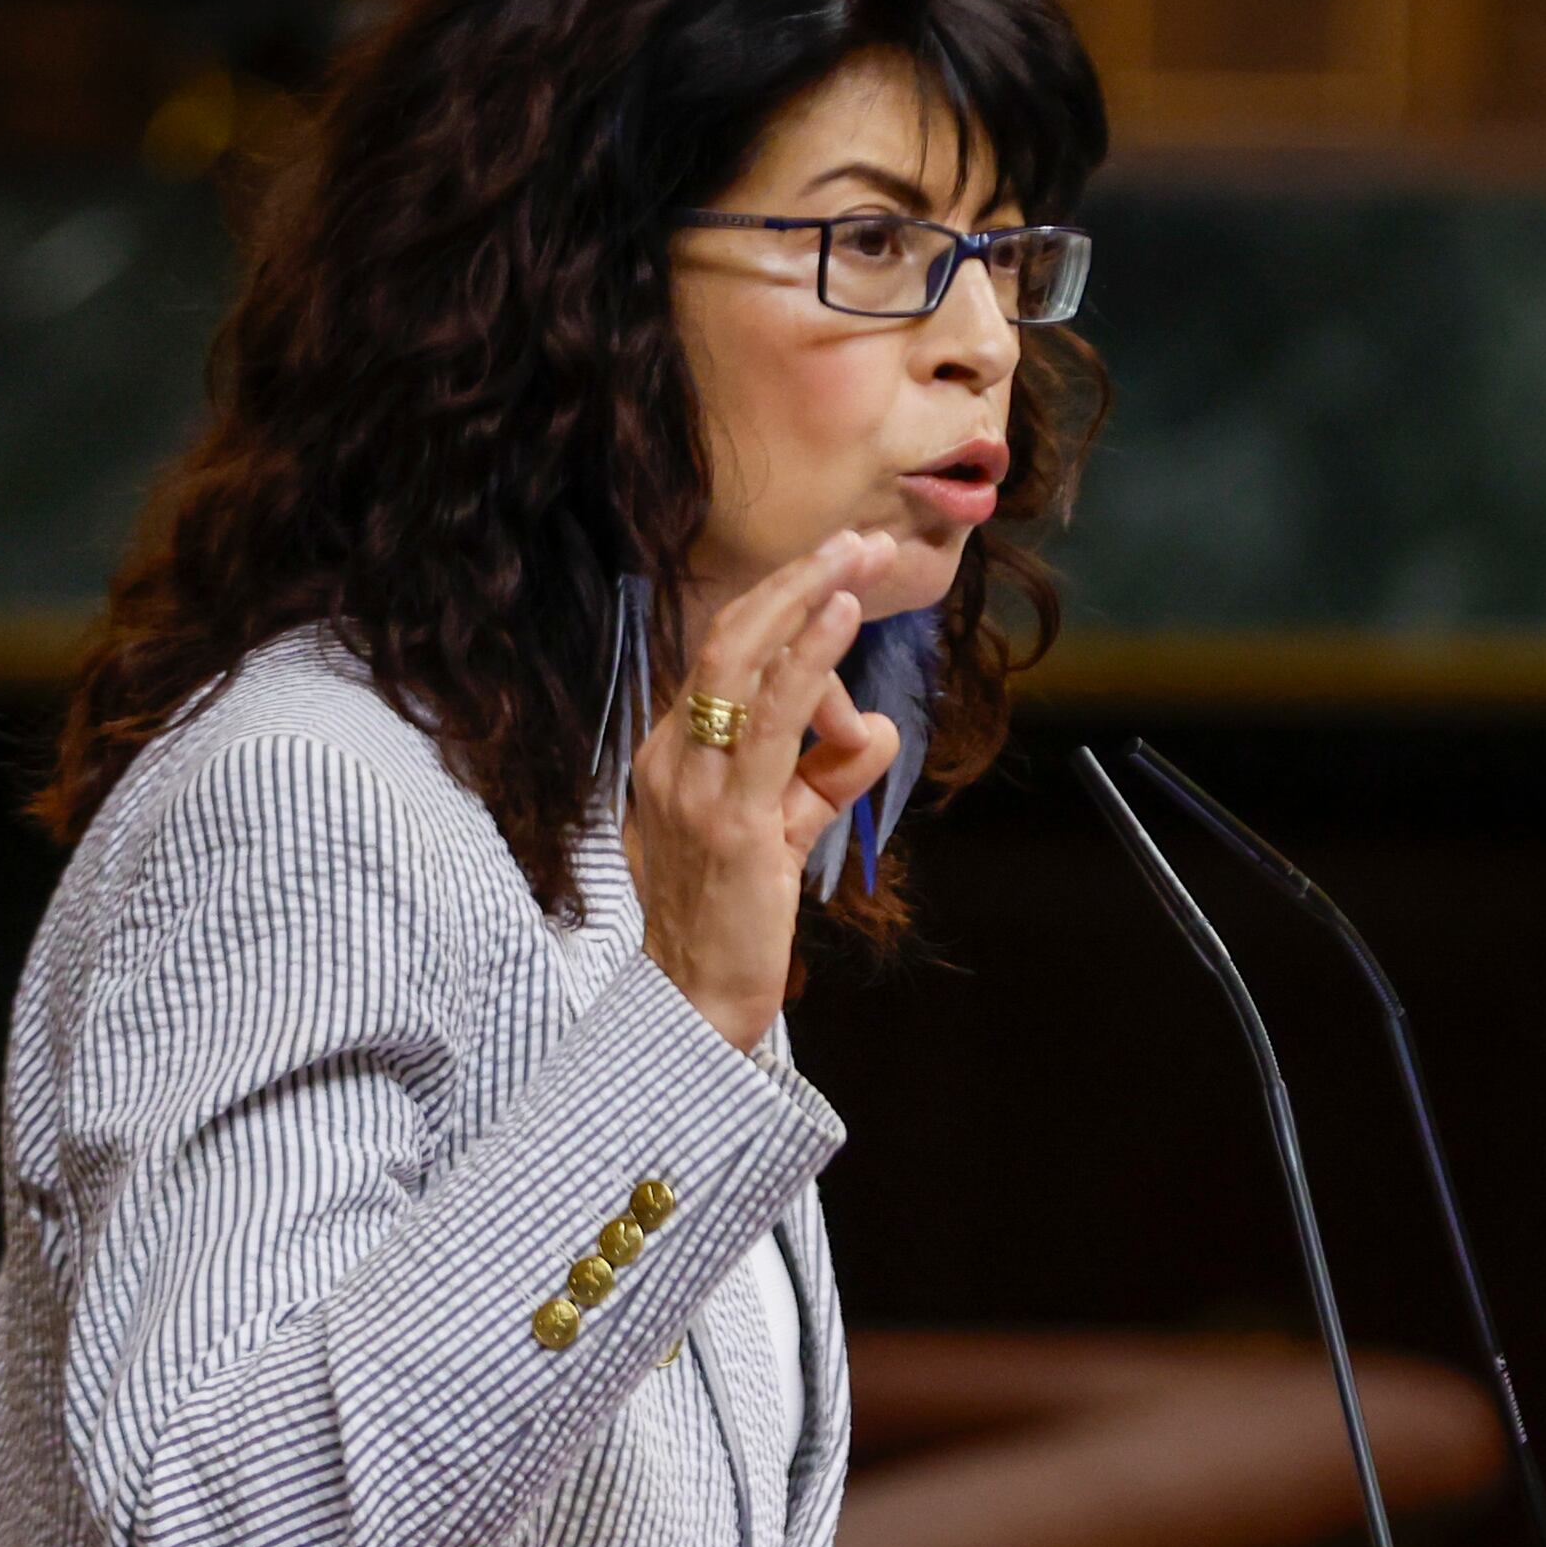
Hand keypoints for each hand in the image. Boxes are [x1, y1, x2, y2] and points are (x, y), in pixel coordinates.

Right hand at [630, 529, 913, 1047]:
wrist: (696, 1008)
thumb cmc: (734, 920)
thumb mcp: (782, 832)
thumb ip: (822, 778)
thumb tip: (875, 729)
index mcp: (670, 756)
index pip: (721, 657)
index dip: (779, 603)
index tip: (836, 568)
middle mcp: (671, 760)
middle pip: (726, 639)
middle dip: (793, 580)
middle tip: (857, 538)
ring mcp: (696, 788)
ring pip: (741, 662)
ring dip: (805, 597)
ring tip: (860, 555)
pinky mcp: (735, 821)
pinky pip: (773, 721)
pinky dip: (809, 658)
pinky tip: (841, 616)